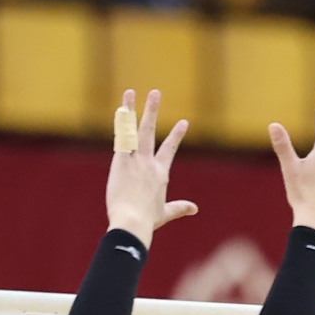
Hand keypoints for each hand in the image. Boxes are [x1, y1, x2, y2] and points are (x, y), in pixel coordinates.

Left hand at [106, 89, 195, 246]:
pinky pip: (121, 138)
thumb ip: (179, 208)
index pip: (169, 150)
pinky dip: (121, 123)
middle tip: (156, 92)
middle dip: (153, 110)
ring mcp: (136, 160)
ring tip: (131, 92)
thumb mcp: (164, 213)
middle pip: (151, 131)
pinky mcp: (121, 162)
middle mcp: (149, 163)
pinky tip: (120, 109)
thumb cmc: (147, 221)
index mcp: (160, 174)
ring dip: (133, 109)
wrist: (133, 222)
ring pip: (134, 129)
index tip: (183, 122)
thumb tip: (194, 209)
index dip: (176, 136)